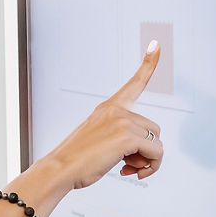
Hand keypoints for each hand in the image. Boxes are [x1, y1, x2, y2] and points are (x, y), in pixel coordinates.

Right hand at [51, 43, 163, 189]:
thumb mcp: (99, 141)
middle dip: (146, 150)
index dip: (149, 64)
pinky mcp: (127, 136)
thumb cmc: (76, 161)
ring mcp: (122, 121)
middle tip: (129, 165)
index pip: (134, 83)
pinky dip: (151, 166)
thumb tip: (148, 154)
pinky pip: (156, 152)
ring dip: (149, 160)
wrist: (59, 170)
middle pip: (153, 129)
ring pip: (157, 142)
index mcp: (108, 108)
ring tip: (128, 169)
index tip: (156, 44)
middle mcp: (116, 110)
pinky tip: (131, 172)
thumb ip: (121, 138)